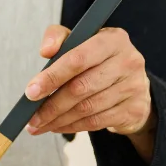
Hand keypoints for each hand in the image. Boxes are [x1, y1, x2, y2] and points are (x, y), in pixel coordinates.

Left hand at [25, 25, 155, 138]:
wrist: (133, 83)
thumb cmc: (98, 60)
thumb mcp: (81, 41)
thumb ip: (59, 38)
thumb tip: (46, 50)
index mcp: (113, 39)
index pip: (77, 59)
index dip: (52, 77)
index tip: (31, 92)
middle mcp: (128, 61)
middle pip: (80, 88)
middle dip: (50, 105)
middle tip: (31, 116)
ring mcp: (133, 87)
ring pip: (86, 108)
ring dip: (58, 120)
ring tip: (39, 124)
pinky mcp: (134, 109)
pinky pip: (95, 122)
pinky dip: (72, 126)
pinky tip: (57, 126)